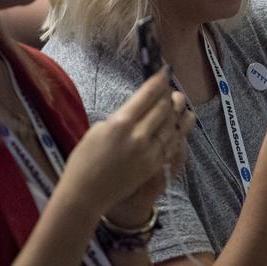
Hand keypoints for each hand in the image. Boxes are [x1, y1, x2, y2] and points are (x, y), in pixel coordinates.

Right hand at [61, 69, 185, 220]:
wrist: (87, 193)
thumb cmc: (84, 160)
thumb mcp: (98, 129)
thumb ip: (121, 117)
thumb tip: (139, 109)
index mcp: (120, 123)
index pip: (147, 95)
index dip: (158, 81)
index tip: (164, 71)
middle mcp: (139, 136)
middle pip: (164, 108)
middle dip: (169, 95)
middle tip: (170, 88)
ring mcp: (150, 152)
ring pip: (172, 125)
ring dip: (178, 112)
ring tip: (180, 102)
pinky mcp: (155, 166)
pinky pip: (173, 144)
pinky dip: (179, 132)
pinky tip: (182, 124)